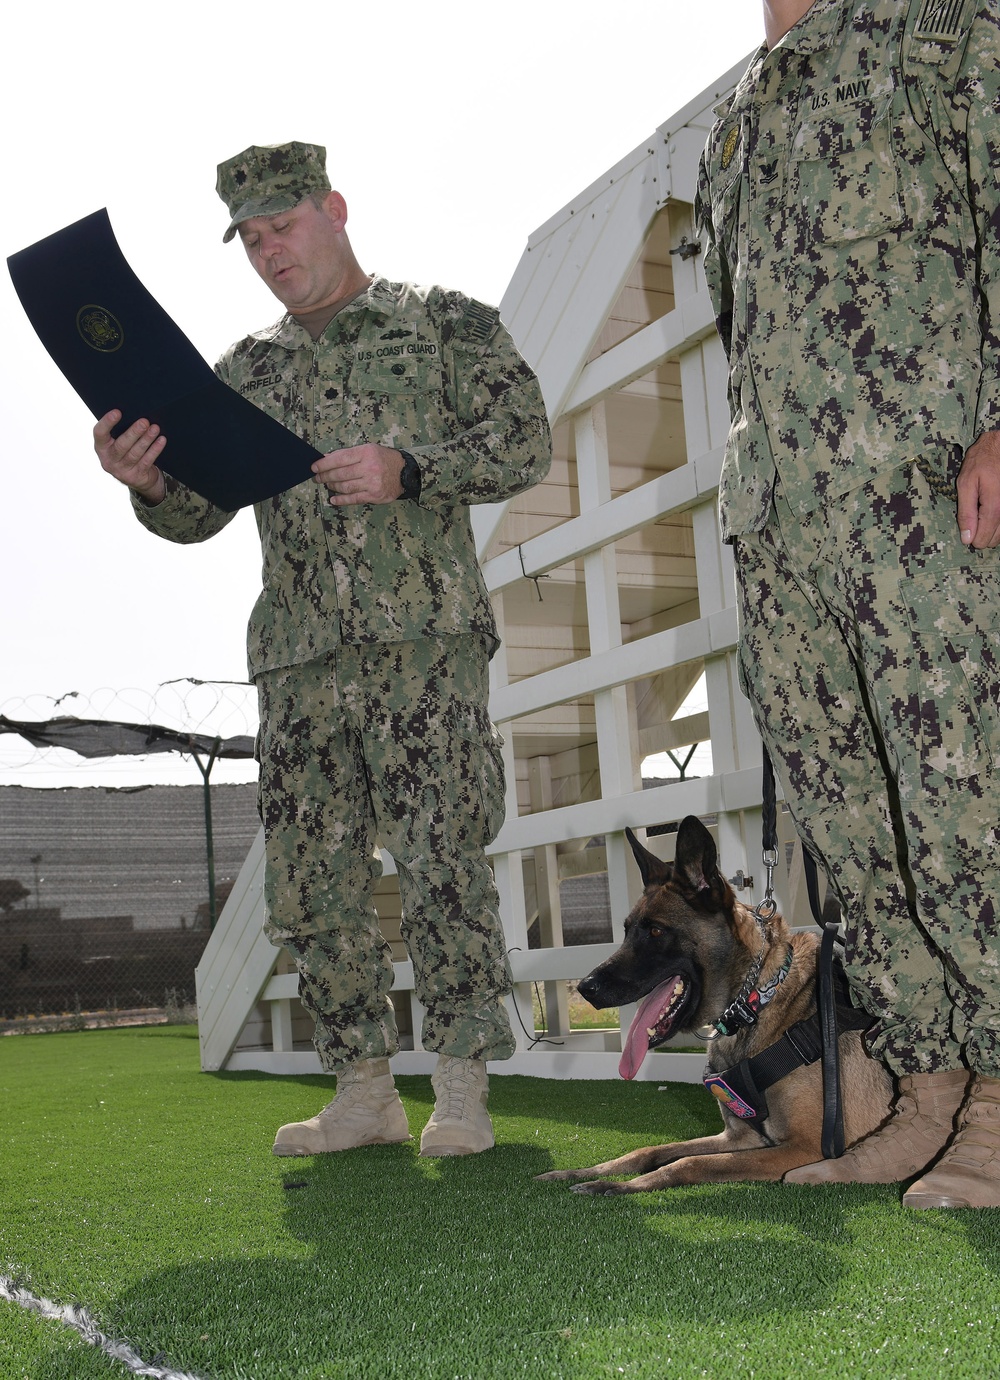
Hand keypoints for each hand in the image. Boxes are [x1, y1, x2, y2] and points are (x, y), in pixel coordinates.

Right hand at [94, 410, 166, 504]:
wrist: (138, 478)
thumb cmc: (127, 452)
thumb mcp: (119, 442)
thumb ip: (121, 430)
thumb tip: (134, 410)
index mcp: (101, 447)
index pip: (100, 433)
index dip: (107, 422)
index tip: (117, 412)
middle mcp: (108, 460)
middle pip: (121, 445)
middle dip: (134, 432)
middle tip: (144, 421)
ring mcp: (121, 471)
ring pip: (135, 453)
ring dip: (146, 440)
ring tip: (155, 428)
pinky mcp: (135, 477)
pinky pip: (147, 461)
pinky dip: (155, 450)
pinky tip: (161, 440)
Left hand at [312, 444, 403, 504]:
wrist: (404, 473)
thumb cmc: (384, 459)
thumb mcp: (368, 450)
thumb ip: (348, 454)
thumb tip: (326, 459)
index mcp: (366, 453)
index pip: (340, 458)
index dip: (324, 464)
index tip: (314, 467)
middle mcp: (369, 468)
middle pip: (341, 474)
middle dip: (326, 476)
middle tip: (318, 478)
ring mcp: (372, 483)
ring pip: (345, 486)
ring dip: (333, 486)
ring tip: (328, 484)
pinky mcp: (374, 496)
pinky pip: (353, 499)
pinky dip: (341, 499)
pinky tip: (334, 499)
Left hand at [957, 431, 999, 548]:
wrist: (998, 447)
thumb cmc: (981, 462)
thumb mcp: (966, 484)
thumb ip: (966, 512)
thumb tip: (967, 537)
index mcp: (994, 504)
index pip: (985, 536)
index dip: (974, 540)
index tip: (967, 536)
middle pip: (996, 538)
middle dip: (982, 535)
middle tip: (973, 521)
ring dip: (992, 531)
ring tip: (981, 517)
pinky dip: (998, 524)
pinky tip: (990, 516)